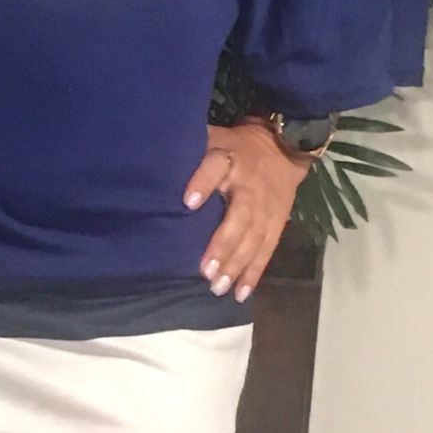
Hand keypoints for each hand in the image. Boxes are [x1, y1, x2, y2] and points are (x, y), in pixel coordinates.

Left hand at [183, 117, 310, 300]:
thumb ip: (190, 152)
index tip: (187, 203)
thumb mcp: (213, 138)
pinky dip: (254, 273)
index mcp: (229, 159)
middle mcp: (248, 186)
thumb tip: (149, 163)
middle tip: (205, 270)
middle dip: (223, 244)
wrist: (284, 147)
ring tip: (218, 287)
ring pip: (253, 238)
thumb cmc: (234, 147)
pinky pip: (266, 250)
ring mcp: (266, 207)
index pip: (215, 168)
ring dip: (236, 265)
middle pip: (239, 216)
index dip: (203, 184)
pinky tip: (241, 293)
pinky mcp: (277, 223)